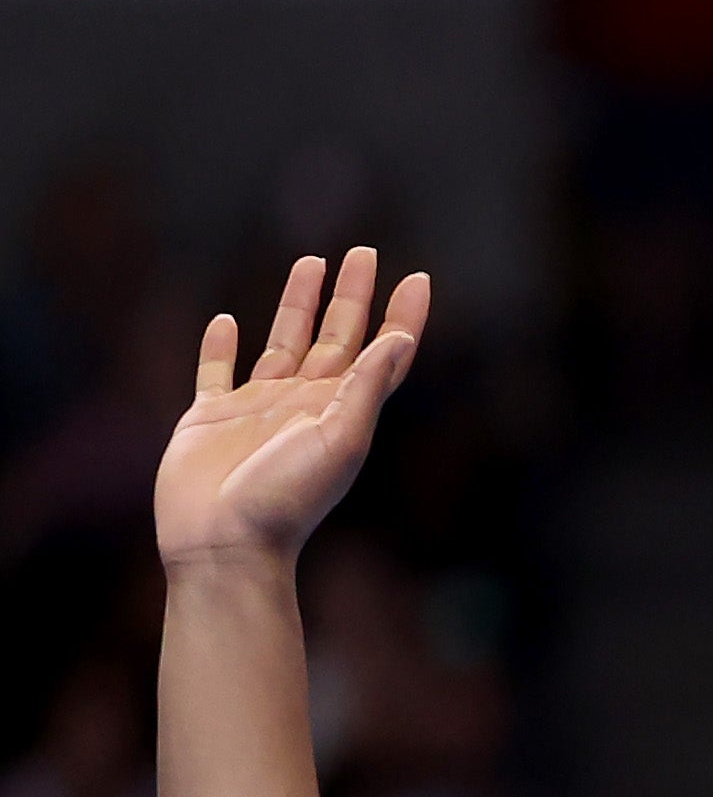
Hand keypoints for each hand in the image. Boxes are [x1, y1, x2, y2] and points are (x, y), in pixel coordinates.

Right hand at [153, 249, 429, 571]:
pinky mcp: (209, 418)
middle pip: (334, 336)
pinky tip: (227, 321)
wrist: (225, 544)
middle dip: (351, 295)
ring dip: (297, 305)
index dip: (402, 316)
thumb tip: (400, 339)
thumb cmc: (286, 499)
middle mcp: (304, 405)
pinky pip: (215, 372)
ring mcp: (257, 409)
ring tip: (310, 263)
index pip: (380, 353)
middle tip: (363, 252)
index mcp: (342, 411)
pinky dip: (220, 346)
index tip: (418, 277)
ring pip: (282, 342)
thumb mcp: (339, 440)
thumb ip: (366, 388)